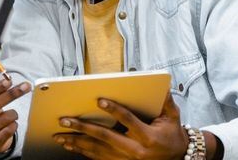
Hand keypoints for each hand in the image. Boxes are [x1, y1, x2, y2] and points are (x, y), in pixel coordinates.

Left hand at [54, 94, 187, 159]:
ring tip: (60, 136)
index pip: (128, 120)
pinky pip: (98, 158)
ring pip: (97, 150)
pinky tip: (71, 146)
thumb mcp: (172, 118)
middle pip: (105, 137)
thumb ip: (166, 102)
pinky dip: (83, 152)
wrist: (177, 159)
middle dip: (83, 128)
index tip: (99, 100)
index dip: (114, 110)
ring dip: (77, 142)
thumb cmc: (172, 135)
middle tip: (65, 120)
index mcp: (147, 136)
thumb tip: (161, 85)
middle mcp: (135, 150)